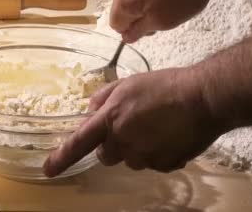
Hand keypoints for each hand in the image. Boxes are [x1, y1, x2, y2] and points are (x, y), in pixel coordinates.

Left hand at [43, 68, 225, 176]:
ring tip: (158, 126)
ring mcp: (145, 157)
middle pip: (107, 155)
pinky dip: (159, 152)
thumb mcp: (128, 83)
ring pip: (132, 159)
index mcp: (111, 120)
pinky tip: (171, 134)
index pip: (79, 143)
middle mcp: (124, 142)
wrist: (203, 98)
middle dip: (113, 144)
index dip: (61, 157)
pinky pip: (154, 163)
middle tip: (131, 125)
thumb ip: (104, 98)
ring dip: (138, 147)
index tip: (48, 169)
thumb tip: (91, 111)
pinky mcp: (164, 165)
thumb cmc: (165, 85)